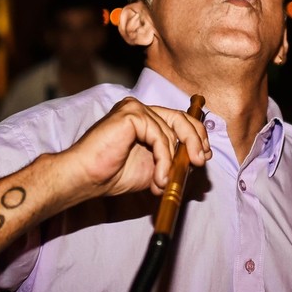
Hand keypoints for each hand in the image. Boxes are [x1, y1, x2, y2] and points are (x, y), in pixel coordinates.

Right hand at [68, 96, 209, 196]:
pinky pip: (159, 136)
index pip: (179, 119)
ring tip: (164, 182)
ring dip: (172, 162)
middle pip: (181, 118)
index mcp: (145, 119)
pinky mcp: (131, 113)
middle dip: (195, 140)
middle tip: (199, 161)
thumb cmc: (113, 175)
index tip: (204, 156)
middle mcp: (140, 109)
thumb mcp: (154, 169)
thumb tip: (200, 160)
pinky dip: (164, 159)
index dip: (196, 135)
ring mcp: (135, 108)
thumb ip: (174, 161)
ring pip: (171, 132)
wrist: (87, 178)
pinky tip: (158, 177)